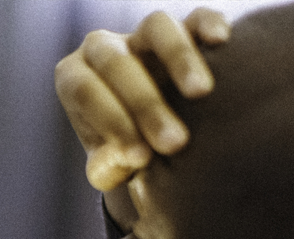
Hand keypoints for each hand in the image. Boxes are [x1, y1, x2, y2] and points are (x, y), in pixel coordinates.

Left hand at [55, 8, 229, 191]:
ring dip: (178, 57)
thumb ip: (107, 167)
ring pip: (156, 27)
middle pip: (117, 63)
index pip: (85, 91)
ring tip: (200, 93)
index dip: (112, 124)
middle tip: (175, 144)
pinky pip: (197, 16)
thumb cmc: (121, 145)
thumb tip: (121, 162)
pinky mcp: (184, 27)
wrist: (148, 130)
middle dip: (146, 105)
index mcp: (73, 77)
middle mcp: (102, 47)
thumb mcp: (108, 162)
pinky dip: (209, 24)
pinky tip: (220, 42)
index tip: (142, 159)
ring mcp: (141, 33)